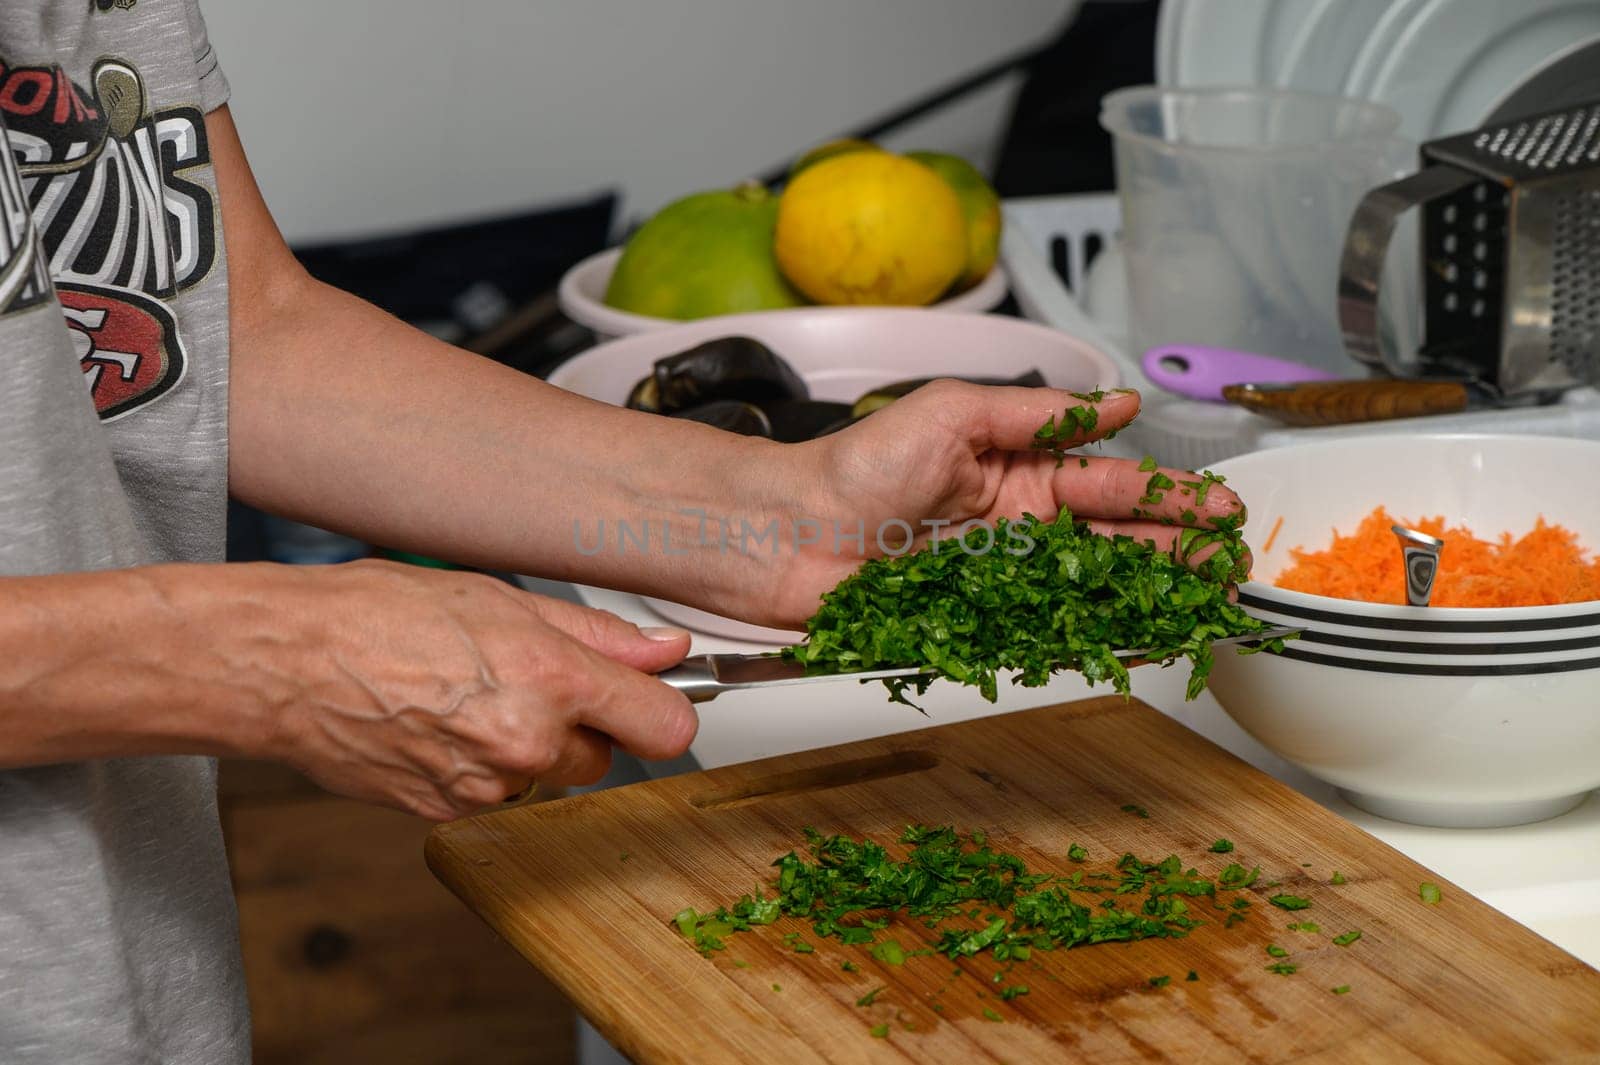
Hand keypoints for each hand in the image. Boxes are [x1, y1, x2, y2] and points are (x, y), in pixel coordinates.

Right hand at [244, 561, 695, 819]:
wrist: (285, 664)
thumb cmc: (378, 615)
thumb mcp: (502, 600)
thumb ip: (596, 635)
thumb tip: (662, 651)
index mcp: (552, 681)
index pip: (665, 727)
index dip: (661, 711)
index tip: (649, 698)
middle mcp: (526, 744)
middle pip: (603, 755)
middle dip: (578, 724)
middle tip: (522, 677)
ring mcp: (485, 786)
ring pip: (547, 775)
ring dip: (528, 747)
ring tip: (467, 695)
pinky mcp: (446, 812)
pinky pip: (493, 792)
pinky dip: (479, 765)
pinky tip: (438, 723)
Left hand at [754, 384, 1245, 627]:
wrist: (785, 533)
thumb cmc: (852, 467)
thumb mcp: (951, 412)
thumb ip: (1036, 413)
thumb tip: (1116, 402)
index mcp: (1013, 472)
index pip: (1106, 483)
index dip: (1164, 495)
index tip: (1215, 504)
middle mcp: (1013, 527)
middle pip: (1111, 541)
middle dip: (1173, 548)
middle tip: (1228, 557)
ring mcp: (997, 579)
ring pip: (1088, 588)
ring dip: (1147, 592)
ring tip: (1203, 594)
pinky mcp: (974, 624)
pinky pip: (1044, 633)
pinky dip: (1092, 638)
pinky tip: (1137, 638)